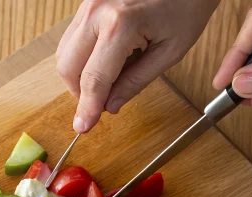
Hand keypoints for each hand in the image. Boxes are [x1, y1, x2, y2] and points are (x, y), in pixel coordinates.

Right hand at [57, 0, 220, 132]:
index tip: (83, 128)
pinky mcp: (87, 1)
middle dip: (80, 92)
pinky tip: (106, 60)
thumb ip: (136, 81)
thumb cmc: (186, 6)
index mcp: (121, 24)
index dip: (87, 108)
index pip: (94, 79)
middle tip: (102, 103)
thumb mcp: (170, 52)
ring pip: (64, 52)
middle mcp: (97, 11)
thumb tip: (110, 106)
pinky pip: (72, 36)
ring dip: (79, 74)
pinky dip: (82, 56)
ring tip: (109, 79)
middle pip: (68, 67)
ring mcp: (88, 2)